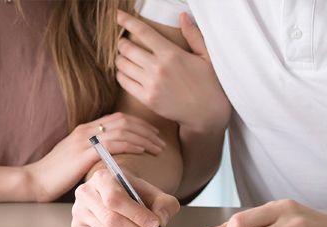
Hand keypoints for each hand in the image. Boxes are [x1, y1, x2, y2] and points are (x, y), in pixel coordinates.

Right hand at [24, 113, 165, 201]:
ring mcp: (85, 140)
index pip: (117, 118)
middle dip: (146, 129)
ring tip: (158, 147)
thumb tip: (110, 160)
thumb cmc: (54, 176)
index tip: (152, 134)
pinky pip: (114, 142)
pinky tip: (143, 150)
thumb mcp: (74, 160)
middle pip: (124, 120)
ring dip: (144, 137)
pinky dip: (132, 144)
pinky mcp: (84, 152)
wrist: (34, 181)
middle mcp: (86, 130)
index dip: (138, 124)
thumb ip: (91, 154)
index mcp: (84, 130)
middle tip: (160, 140)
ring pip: (123, 129)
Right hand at [70, 168, 180, 226]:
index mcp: (102, 178)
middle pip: (111, 220)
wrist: (115, 192)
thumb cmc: (133, 193)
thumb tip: (160, 221)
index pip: (115, 199)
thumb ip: (164, 205)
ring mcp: (78, 211)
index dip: (136, 214)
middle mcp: (85, 193)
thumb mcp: (154, 193)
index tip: (155, 224)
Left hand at [116, 11, 230, 130]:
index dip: (127, 21)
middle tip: (123, 42)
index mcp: (171, 54)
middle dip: (122, 42)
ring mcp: (151, 84)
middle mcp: (158, 68)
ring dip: (119, 58)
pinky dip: (120, 74)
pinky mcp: (147, 99)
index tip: (118, 16)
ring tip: (123, 56)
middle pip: (127, 48)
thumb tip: (182, 15)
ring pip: (122, 65)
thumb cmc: (208, 82)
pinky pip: (124, 82)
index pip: (143, 32)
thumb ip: (193, 34)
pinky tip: (124, 71)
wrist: (206, 112)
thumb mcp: (205, 55)